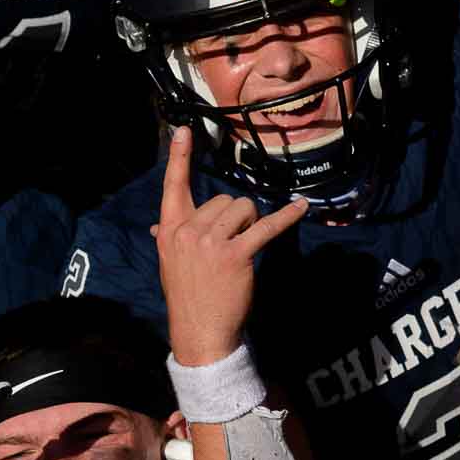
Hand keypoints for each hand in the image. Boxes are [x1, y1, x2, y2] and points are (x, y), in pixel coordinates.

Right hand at [151, 125, 307, 366]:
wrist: (199, 330)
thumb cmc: (189, 296)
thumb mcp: (170, 263)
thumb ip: (170, 238)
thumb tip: (159, 225)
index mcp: (170, 230)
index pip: (172, 186)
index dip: (179, 157)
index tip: (184, 130)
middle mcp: (187, 231)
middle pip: (224, 199)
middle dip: (237, 217)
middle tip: (232, 245)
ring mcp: (210, 242)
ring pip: (243, 209)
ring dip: (251, 224)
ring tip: (242, 250)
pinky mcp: (236, 254)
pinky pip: (265, 227)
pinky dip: (285, 218)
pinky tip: (299, 208)